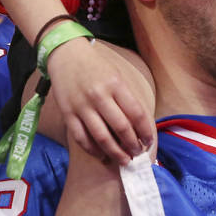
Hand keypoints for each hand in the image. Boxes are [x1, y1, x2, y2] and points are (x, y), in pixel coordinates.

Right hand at [46, 37, 155, 163]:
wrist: (66, 54)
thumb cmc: (96, 66)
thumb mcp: (117, 76)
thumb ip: (127, 98)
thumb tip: (139, 126)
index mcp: (115, 84)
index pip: (136, 113)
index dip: (145, 131)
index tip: (149, 141)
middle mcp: (99, 95)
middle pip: (121, 128)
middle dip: (133, 145)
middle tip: (137, 154)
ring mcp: (82, 106)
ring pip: (102, 137)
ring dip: (115, 153)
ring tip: (124, 160)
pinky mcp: (68, 114)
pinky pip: (82, 138)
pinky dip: (94, 150)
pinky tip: (102, 155)